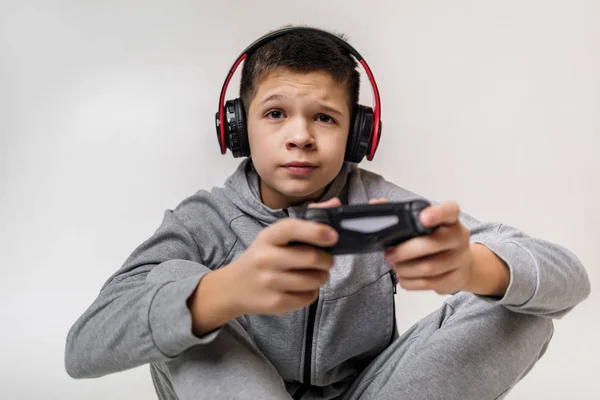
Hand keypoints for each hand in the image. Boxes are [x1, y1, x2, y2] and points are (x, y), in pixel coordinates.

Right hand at [224, 197, 341, 315]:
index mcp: (267, 237)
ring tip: (316, 273)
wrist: (233, 288)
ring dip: (322, 276)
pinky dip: (312, 292)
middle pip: (309, 257)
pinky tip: (303, 287)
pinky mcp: (275, 303)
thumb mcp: (275, 236)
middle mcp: (265, 258)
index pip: (291, 228)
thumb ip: (306, 220)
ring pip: (312, 280)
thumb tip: (335, 203)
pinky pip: (308, 297)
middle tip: (327, 260)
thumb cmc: (263, 256)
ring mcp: (269, 282)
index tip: (333, 236)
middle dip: (327, 259)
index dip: (315, 231)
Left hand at [371, 198, 474, 294]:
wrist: (461, 265)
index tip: (423, 217)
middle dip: (404, 251)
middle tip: (389, 254)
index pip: (449, 211)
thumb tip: (376, 203)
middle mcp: (458, 237)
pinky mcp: (456, 279)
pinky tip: (404, 276)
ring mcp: (460, 259)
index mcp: (450, 219)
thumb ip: (400, 214)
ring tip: (395, 265)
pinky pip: (429, 283)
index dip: (437, 213)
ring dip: (405, 268)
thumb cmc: (435, 241)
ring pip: (429, 267)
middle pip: (432, 244)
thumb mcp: (422, 225)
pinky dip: (410, 281)